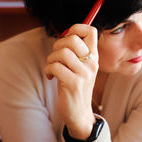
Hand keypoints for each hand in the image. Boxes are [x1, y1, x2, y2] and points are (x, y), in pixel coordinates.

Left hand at [44, 24, 97, 139]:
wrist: (79, 113)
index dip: (76, 28)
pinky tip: (50, 76)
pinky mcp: (74, 84)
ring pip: (62, 53)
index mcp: (94, 56)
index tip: (67, 38)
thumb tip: (66, 33)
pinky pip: (55, 67)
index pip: (91, 31)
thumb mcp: (80, 66)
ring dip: (51, 58)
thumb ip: (76, 51)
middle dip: (58, 44)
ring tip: (52, 66)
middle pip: (73, 39)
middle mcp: (91, 63)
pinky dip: (48, 70)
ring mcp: (84, 74)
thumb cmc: (75, 85)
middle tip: (55, 56)